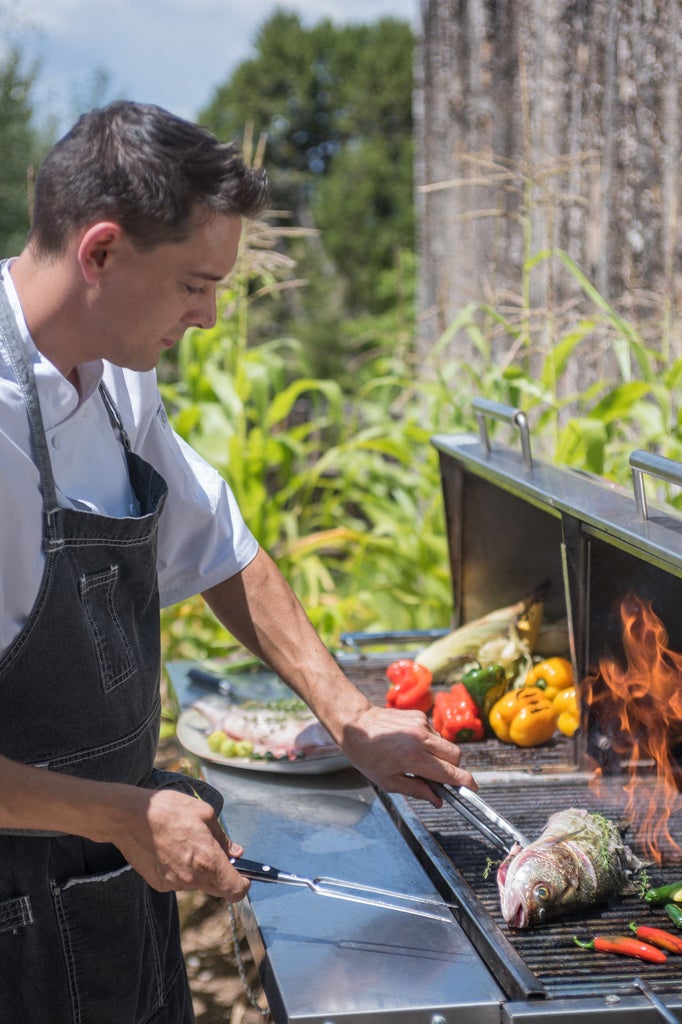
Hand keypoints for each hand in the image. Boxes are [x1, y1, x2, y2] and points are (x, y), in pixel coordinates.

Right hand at [107, 787, 250, 899]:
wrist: (130, 817)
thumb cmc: (169, 810)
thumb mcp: (205, 814)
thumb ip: (223, 838)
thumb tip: (236, 853)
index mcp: (208, 861)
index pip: (236, 890)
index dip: (244, 883)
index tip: (244, 873)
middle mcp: (192, 879)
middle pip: (219, 889)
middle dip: (223, 875)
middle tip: (215, 852)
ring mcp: (174, 884)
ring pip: (199, 885)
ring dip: (201, 871)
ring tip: (186, 844)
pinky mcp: (159, 884)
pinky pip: (180, 882)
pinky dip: (182, 871)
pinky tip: (171, 850)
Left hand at [339, 704, 476, 804]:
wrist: (355, 725)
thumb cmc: (368, 755)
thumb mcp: (389, 782)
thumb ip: (417, 790)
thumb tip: (438, 800)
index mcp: (414, 758)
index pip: (450, 772)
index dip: (464, 782)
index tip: (471, 788)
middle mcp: (422, 739)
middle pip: (456, 755)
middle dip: (454, 768)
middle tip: (441, 777)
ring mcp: (421, 724)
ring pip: (446, 744)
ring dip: (440, 755)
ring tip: (418, 760)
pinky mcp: (419, 715)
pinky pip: (434, 733)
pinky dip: (430, 743)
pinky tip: (412, 746)